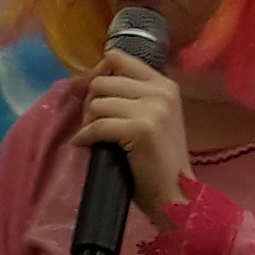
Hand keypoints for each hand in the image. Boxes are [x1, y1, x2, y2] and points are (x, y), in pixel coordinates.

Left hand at [75, 45, 191, 222]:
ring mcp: (154, 109)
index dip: (97, 74)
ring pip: (97, 102)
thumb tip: (76, 82)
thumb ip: (120, 96)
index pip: (117, 58)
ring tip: (95, 138)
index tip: (92, 97)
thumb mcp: (147, 120)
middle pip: (102, 81)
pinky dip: (86, 137)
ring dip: (88, 122)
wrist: (177, 196)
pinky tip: (87, 146)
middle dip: (90, 104)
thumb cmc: (159, 162)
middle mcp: (161, 91)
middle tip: (95, 126)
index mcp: (164, 85)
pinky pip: (98, 125)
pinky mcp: (142, 129)